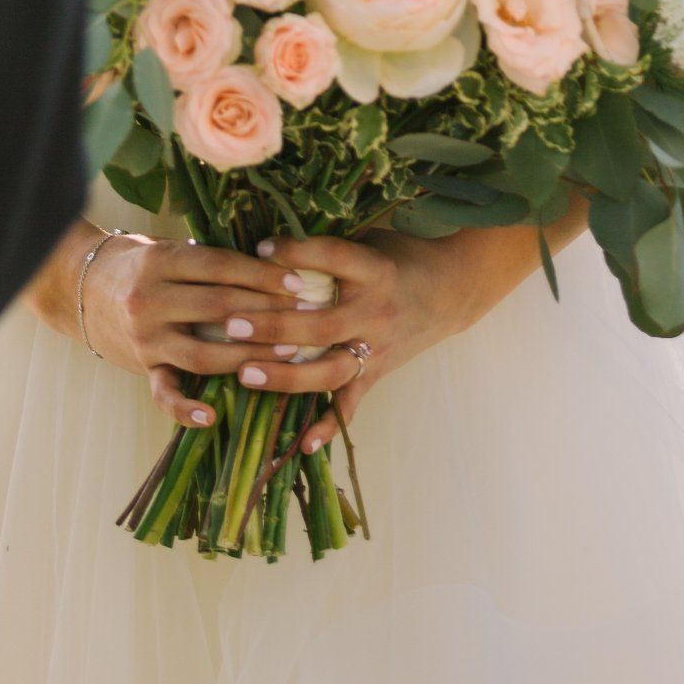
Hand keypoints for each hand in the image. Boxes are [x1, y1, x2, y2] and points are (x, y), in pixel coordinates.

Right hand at [77, 231, 367, 433]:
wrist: (80, 288)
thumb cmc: (138, 263)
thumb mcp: (167, 248)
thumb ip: (207, 259)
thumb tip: (272, 262)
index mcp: (161, 262)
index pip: (220, 267)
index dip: (261, 275)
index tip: (297, 283)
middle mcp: (151, 300)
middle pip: (218, 308)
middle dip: (268, 314)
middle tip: (307, 318)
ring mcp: (146, 337)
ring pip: (203, 353)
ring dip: (248, 356)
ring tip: (286, 355)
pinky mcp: (141, 366)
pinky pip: (164, 393)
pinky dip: (185, 409)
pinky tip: (212, 417)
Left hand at [246, 230, 489, 453]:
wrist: (450, 290)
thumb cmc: (400, 256)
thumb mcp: (371, 239)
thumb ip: (329, 246)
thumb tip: (272, 239)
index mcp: (374, 270)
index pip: (332, 258)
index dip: (296, 253)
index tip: (261, 250)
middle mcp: (375, 313)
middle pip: (322, 325)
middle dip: (275, 326)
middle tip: (232, 322)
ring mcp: (377, 349)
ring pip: (330, 370)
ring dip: (286, 375)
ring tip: (245, 372)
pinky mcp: (377, 374)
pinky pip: (350, 404)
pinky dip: (328, 426)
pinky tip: (303, 445)